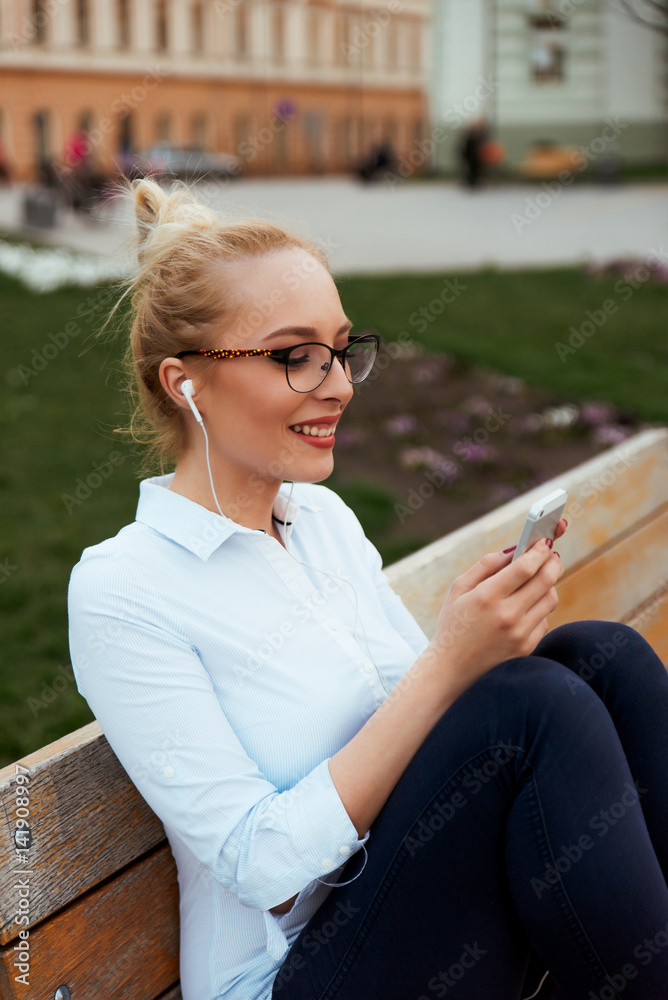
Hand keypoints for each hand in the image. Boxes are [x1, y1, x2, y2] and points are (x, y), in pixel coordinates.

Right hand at [429, 520, 565, 694]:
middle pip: (546, 580)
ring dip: (549, 585)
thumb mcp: (459, 588)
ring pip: (550, 599)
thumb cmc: (453, 623)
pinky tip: (524, 608)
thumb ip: (485, 565)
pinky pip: (545, 620)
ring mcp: (519, 634)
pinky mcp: (527, 647)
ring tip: (537, 580)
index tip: (544, 542)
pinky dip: (539, 609)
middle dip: (552, 563)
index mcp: (487, 597)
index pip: (525, 567)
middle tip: (551, 555)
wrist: (451, 668)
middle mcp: (507, 615)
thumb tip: (513, 550)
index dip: (539, 551)